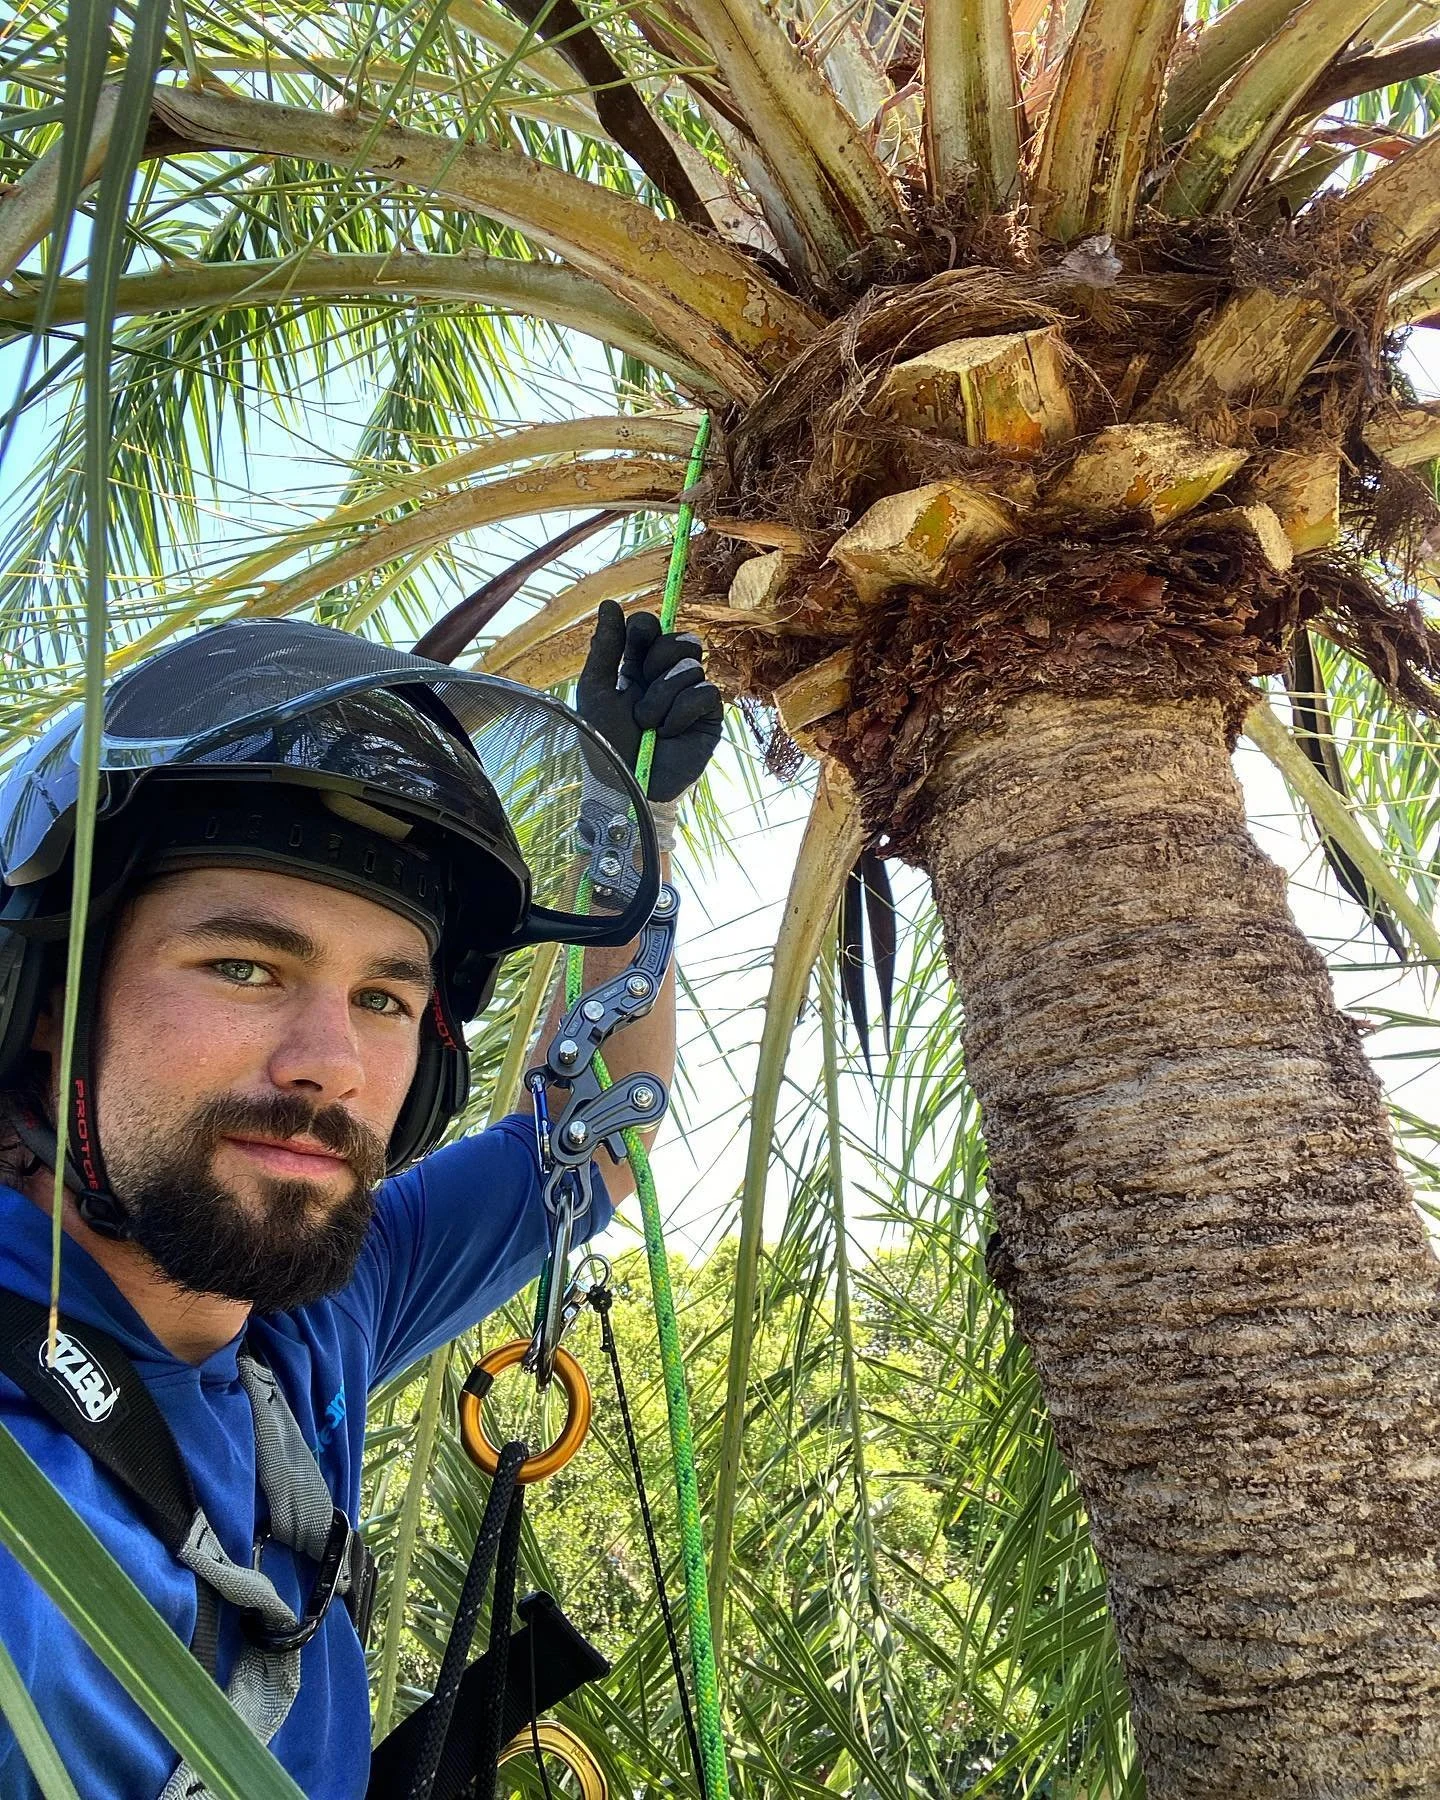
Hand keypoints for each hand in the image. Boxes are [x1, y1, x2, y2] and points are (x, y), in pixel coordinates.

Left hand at [576, 601, 722, 803]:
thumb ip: (604, 648)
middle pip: (680, 639)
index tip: (634, 642)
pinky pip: (705, 692)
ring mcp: (690, 696)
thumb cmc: (604, 742)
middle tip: (641, 685)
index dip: (645, 628)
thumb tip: (610, 603)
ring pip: (691, 666)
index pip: (652, 628)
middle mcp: (666, 678)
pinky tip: (667, 733)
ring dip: (662, 696)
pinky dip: (680, 712)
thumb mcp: (596, 691)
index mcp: (636, 668)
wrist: (626, 783)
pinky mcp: (709, 716)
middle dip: (658, 660)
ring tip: (648, 724)